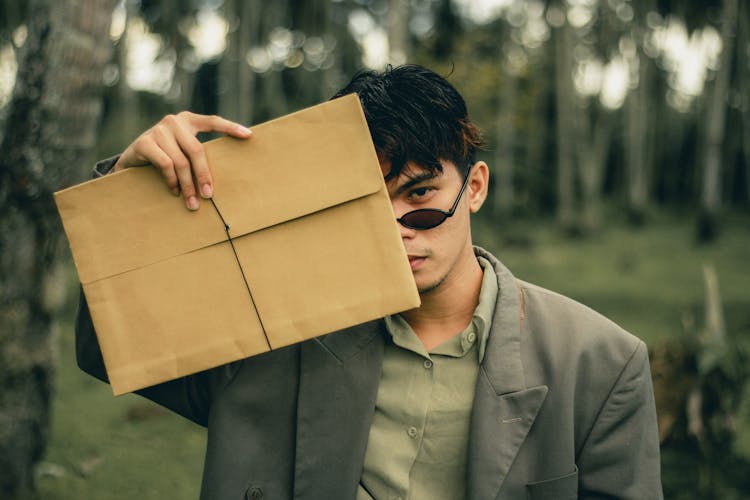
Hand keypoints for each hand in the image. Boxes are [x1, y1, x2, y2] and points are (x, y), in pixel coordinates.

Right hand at [112, 112, 251, 209]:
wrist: (132, 159)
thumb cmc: (165, 157)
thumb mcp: (182, 151)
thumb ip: (197, 155)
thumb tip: (217, 180)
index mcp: (189, 120)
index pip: (213, 121)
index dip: (231, 127)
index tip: (249, 135)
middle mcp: (174, 121)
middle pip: (197, 151)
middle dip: (204, 176)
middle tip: (209, 196)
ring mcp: (158, 130)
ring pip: (181, 162)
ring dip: (188, 185)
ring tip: (192, 202)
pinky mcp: (144, 142)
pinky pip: (165, 164)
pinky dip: (172, 181)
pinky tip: (175, 191)